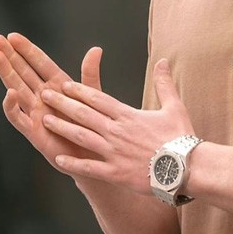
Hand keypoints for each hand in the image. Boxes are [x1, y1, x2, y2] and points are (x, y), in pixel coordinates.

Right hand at [0, 32, 102, 168]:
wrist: (94, 158)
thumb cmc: (93, 128)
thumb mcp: (93, 98)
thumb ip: (89, 75)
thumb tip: (96, 48)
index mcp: (58, 87)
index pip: (40, 64)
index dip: (27, 50)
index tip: (13, 35)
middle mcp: (43, 98)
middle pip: (23, 72)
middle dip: (10, 56)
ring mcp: (36, 113)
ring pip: (17, 89)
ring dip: (6, 73)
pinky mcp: (33, 132)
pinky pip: (19, 117)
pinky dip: (13, 106)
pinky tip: (9, 93)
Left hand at [38, 58, 194, 193]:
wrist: (188, 167)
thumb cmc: (182, 138)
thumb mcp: (174, 106)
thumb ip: (164, 83)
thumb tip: (163, 61)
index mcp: (128, 115)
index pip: (98, 99)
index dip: (78, 91)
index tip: (63, 84)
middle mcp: (117, 131)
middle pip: (83, 114)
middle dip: (62, 103)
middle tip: (44, 94)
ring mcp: (114, 152)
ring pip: (81, 137)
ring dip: (62, 127)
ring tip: (44, 120)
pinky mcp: (116, 172)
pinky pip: (89, 167)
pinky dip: (73, 163)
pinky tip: (58, 158)